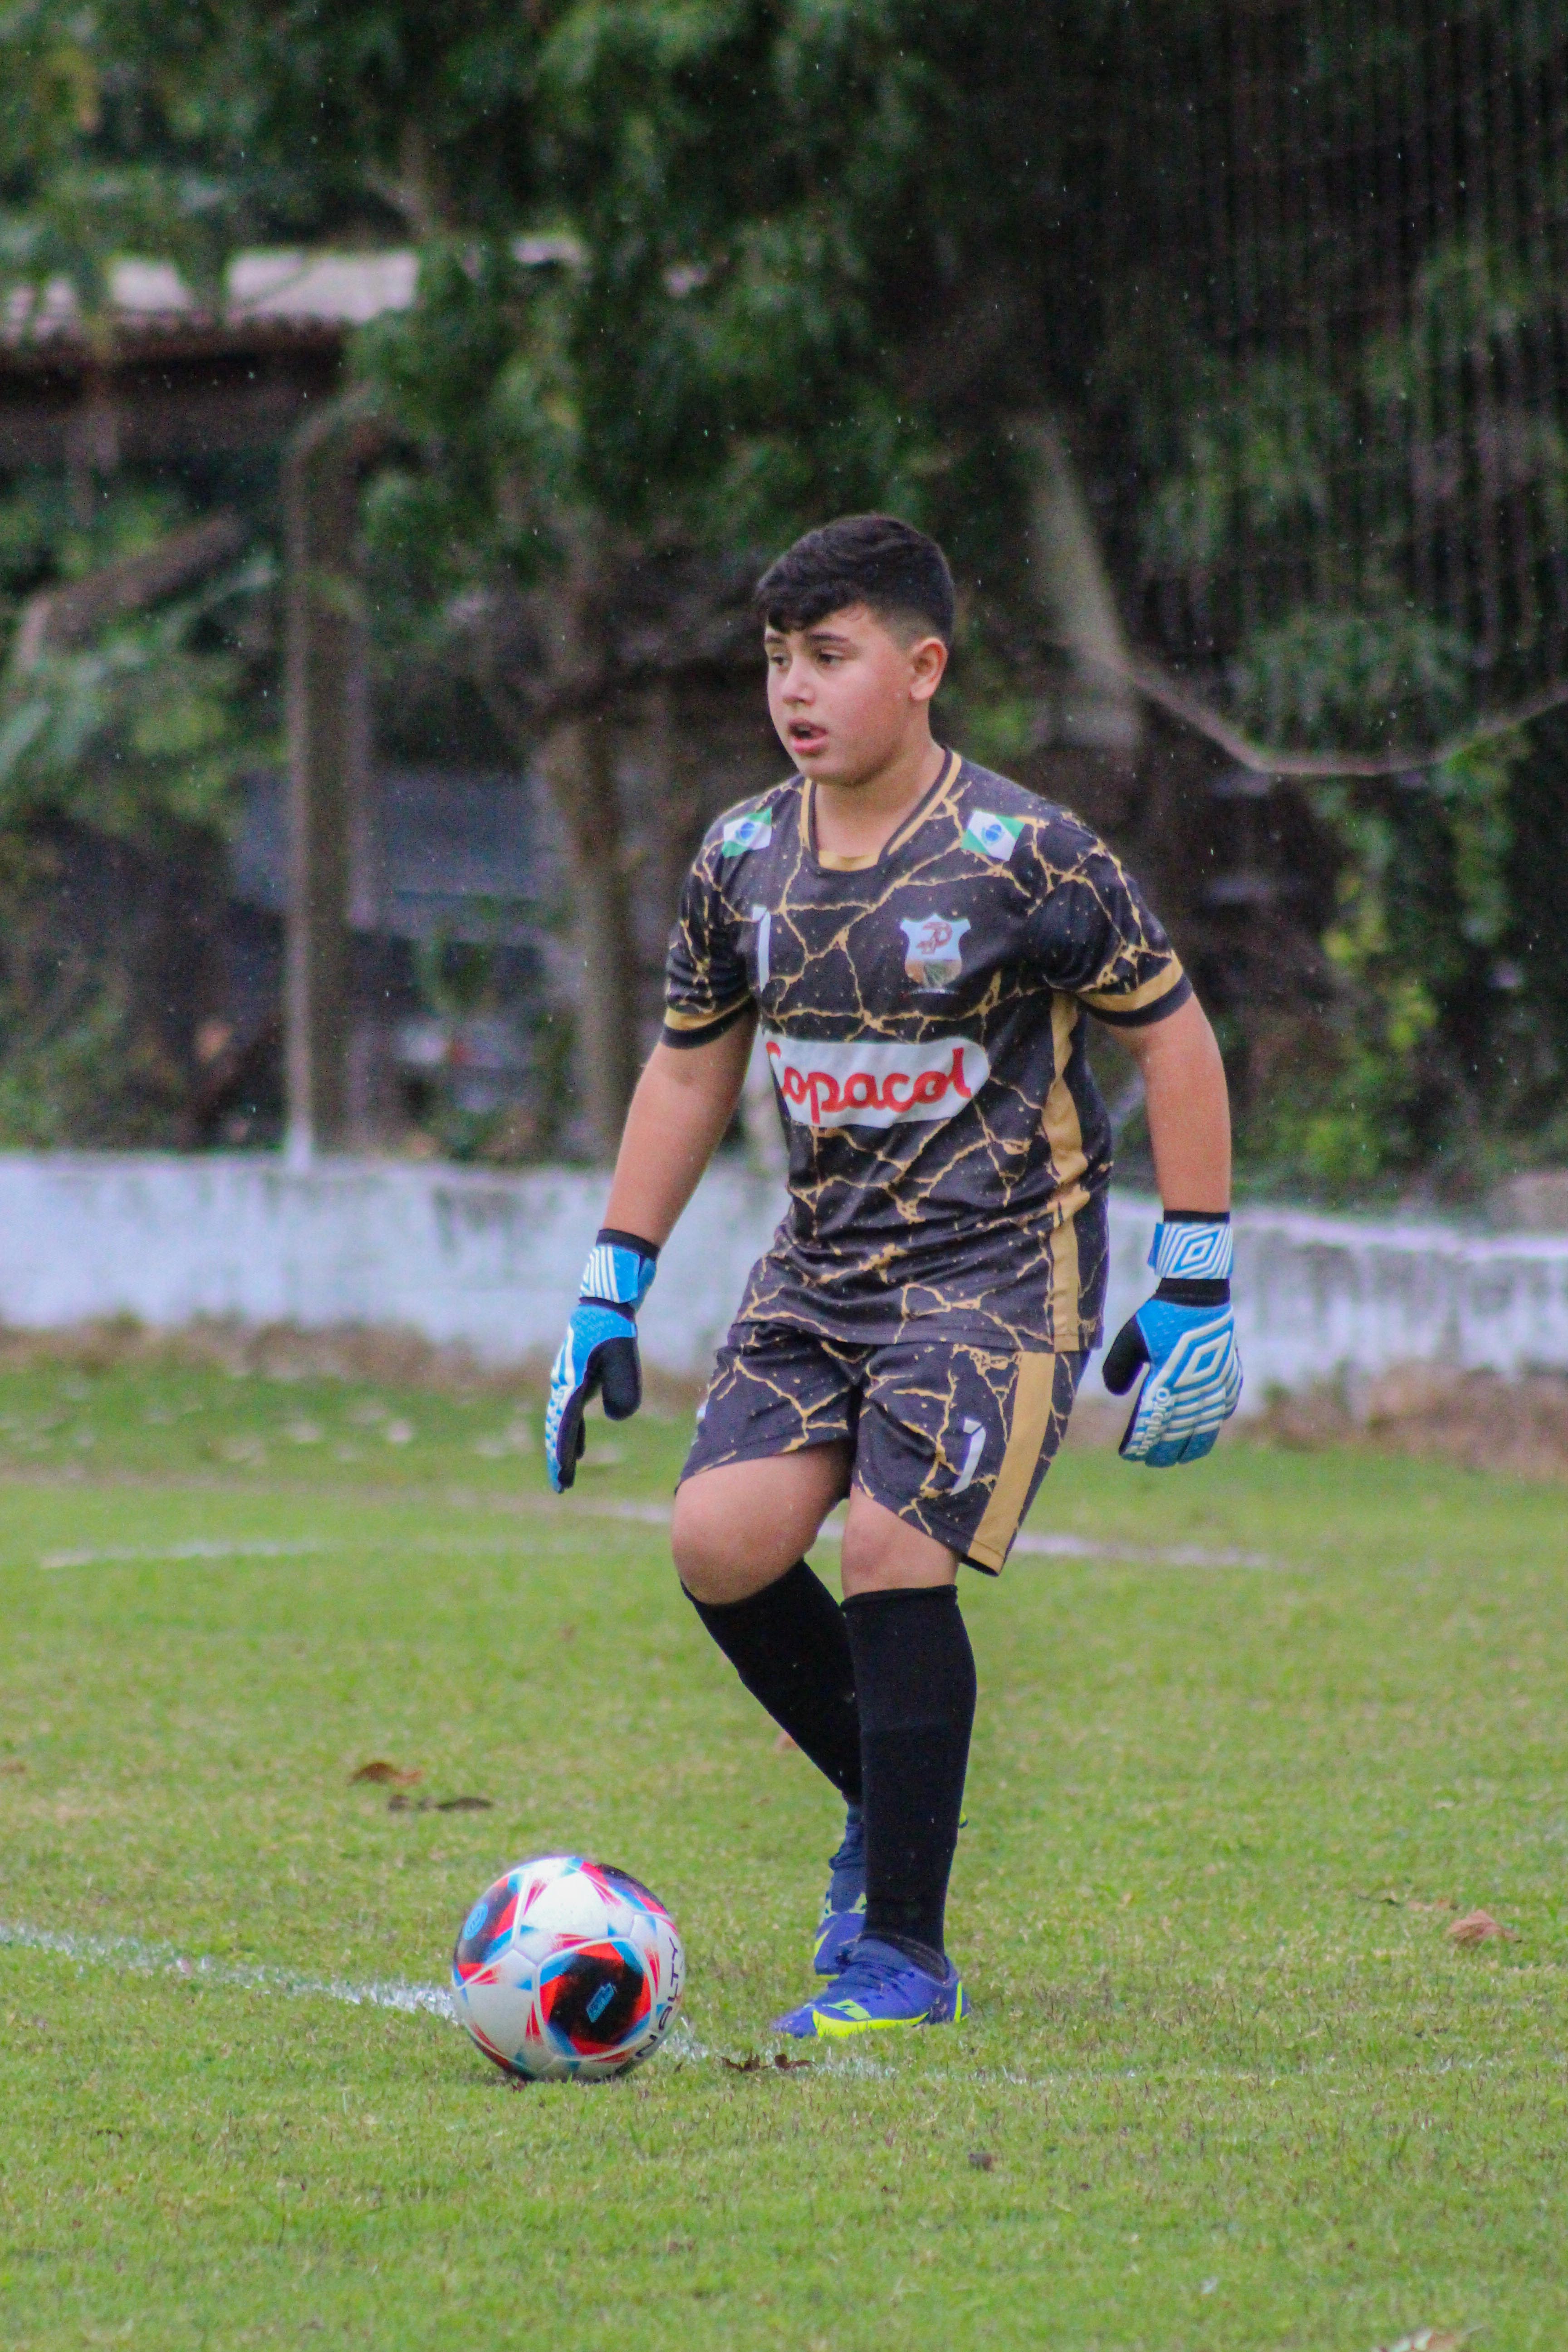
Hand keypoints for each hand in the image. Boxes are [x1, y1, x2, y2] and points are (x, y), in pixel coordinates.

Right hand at [544, 1232, 658, 1492]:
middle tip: (561, 1485)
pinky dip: (571, 1429)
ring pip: (560, 1421)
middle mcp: (563, 1383)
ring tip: (566, 1470)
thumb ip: (621, 1386)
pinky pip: (569, 1410)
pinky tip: (578, 1443)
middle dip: (558, 1457)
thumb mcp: (622, 1354)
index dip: (563, 1456)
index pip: (564, 1427)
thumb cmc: (613, 1325)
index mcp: (570, 1382)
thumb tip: (617, 1417)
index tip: (563, 1480)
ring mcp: (568, 1379)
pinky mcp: (578, 1375)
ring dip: (563, 1445)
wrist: (605, 1299)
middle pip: (556, 1428)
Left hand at [1103, 1216, 1241, 1467]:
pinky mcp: (1230, 1374)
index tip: (1129, 1455)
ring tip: (1180, 1458)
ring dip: (1191, 1445)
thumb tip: (1117, 1395)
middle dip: (1163, 1451)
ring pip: (1205, 1426)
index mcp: (1167, 1381)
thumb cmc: (1159, 1315)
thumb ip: (1118, 1368)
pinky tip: (1208, 1426)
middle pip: (1179, 1432)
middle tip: (1151, 1461)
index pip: (1151, 1424)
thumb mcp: (1130, 1339)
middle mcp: (1193, 1388)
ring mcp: (1216, 1383)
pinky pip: (1225, 1405)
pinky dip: (1216, 1420)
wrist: (1198, 1294)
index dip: (1140, 1443)